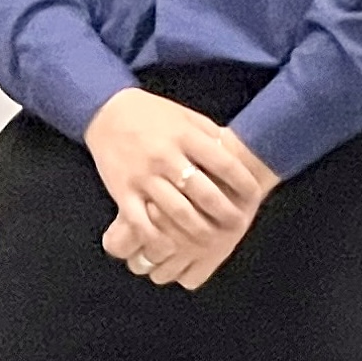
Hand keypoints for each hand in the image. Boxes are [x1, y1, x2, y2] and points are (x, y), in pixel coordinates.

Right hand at [85, 88, 272, 289]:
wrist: (106, 112)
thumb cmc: (152, 114)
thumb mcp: (185, 116)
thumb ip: (210, 135)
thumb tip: (237, 155)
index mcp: (184, 136)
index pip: (222, 163)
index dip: (243, 182)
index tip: (255, 195)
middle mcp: (165, 157)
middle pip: (203, 193)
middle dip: (225, 212)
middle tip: (238, 224)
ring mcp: (143, 176)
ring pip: (177, 212)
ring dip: (199, 230)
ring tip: (213, 240)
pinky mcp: (123, 192)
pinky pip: (142, 223)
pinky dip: (157, 239)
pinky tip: (170, 248)